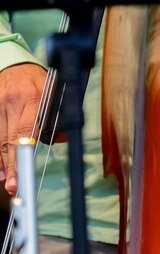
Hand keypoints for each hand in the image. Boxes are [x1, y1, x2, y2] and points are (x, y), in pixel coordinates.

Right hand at [0, 63, 46, 194]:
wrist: (16, 64)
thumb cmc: (38, 85)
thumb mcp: (54, 97)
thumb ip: (58, 120)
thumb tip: (59, 140)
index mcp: (34, 99)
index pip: (25, 131)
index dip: (22, 154)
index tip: (22, 172)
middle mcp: (13, 100)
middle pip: (9, 139)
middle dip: (11, 165)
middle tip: (14, 186)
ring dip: (1, 162)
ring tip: (6, 180)